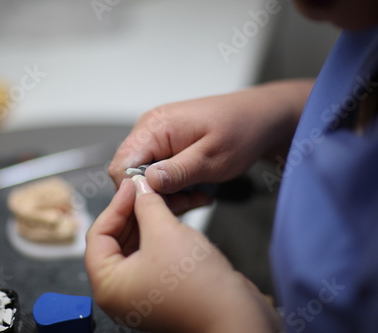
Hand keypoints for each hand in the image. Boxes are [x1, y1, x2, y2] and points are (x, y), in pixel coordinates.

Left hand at [85, 176, 281, 332]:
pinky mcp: (162, 289)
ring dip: (148, 220)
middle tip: (145, 188)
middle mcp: (120, 292)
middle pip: (116, 240)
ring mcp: (142, 292)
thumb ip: (147, 206)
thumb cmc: (197, 285)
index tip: (131, 185)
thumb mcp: (165, 233)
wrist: (236, 316)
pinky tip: (171, 215)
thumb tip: (140, 187)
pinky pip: (153, 255)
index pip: (98, 235)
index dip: (115, 205)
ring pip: (137, 246)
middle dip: (132, 211)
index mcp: (108, 285)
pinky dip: (159, 234)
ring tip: (160, 197)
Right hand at [109, 80, 313, 212]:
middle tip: (188, 202)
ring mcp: (157, 135)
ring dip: (168, 192)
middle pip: (131, 173)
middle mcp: (149, 128)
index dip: (137, 191)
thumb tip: (146, 183)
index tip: (164, 203)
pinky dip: (174, 184)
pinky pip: (158, 170)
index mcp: (155, 126)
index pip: (121, 166)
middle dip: (156, 195)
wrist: (258, 117)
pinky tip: (195, 187)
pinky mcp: (166, 143)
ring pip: (145, 175)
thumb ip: (177, 171)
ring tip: (196, 195)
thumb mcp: (211, 158)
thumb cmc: (241, 131)